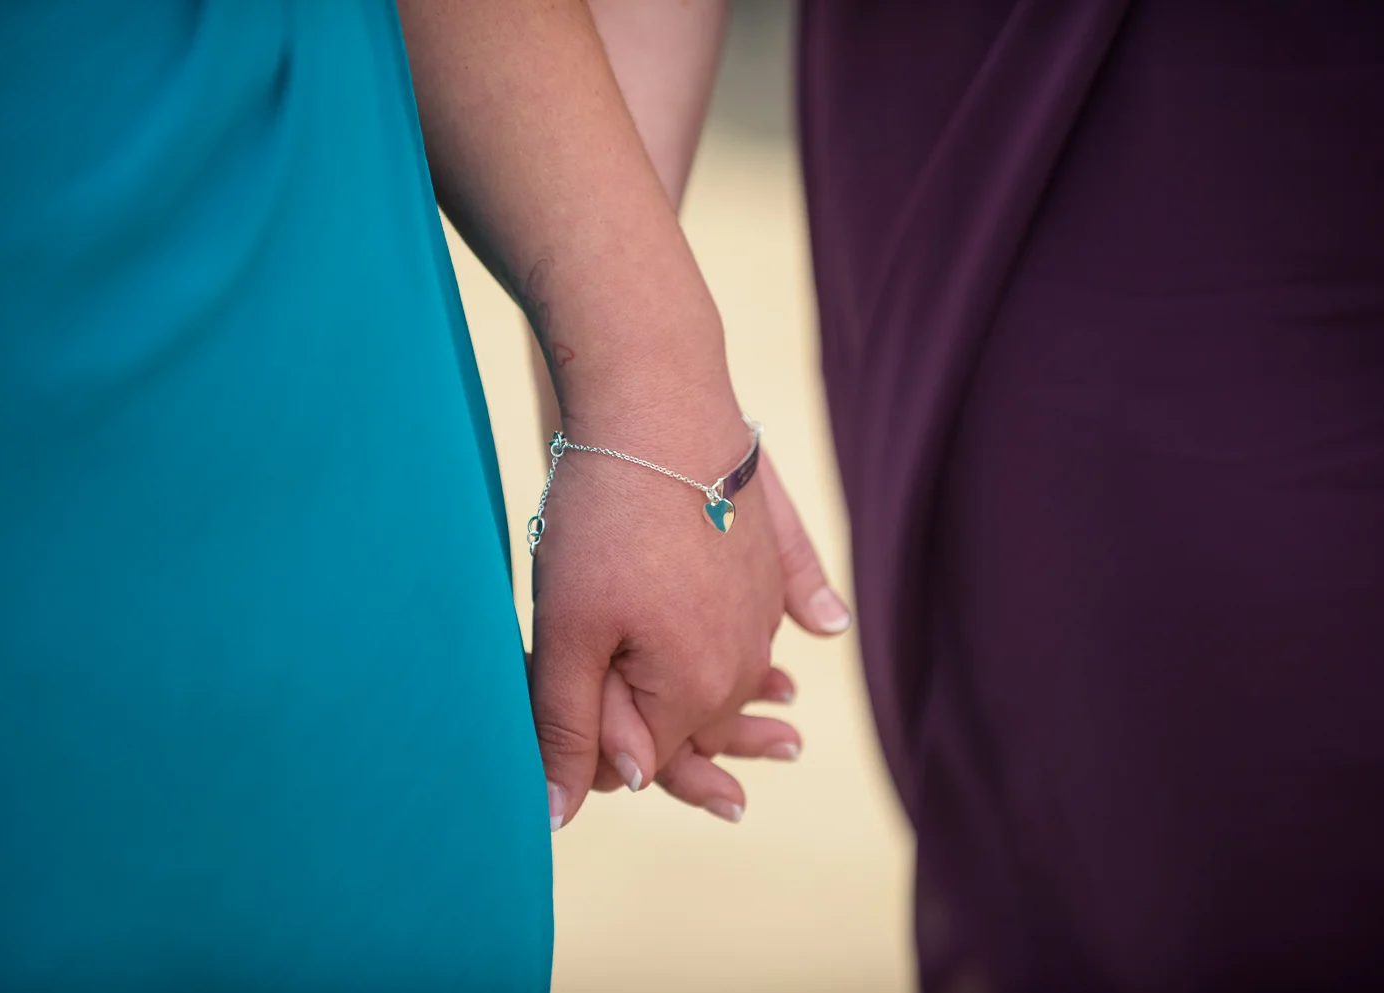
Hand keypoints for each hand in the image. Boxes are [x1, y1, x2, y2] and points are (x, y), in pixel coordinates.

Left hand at [532, 431, 849, 829]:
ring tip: (784, 730)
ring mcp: (765, 599)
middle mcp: (744, 653)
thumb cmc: (602, 524)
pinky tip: (824, 626)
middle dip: (709, 757)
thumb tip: (559, 819)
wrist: (655, 407)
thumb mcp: (565, 635)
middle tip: (731, 804)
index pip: (652, 757)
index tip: (585, 771)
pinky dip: (803, 612)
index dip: (612, 766)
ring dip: (754, 701)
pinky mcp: (770, 548)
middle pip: (715, 720)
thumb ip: (567, 728)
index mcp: (695, 687)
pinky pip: (795, 591)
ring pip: (751, 665)